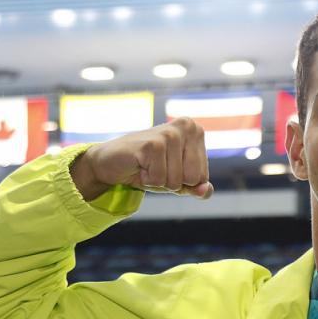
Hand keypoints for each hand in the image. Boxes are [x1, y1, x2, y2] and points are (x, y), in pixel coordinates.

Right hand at [71, 118, 213, 200]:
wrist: (112, 162)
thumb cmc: (149, 168)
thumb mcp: (178, 180)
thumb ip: (197, 187)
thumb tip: (206, 191)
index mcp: (196, 131)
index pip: (202, 177)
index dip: (183, 181)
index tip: (168, 168)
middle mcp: (186, 126)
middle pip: (192, 179)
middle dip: (173, 182)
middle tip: (157, 167)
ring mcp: (169, 134)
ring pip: (175, 181)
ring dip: (159, 181)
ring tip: (147, 165)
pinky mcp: (152, 145)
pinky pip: (159, 180)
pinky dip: (147, 180)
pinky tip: (139, 165)